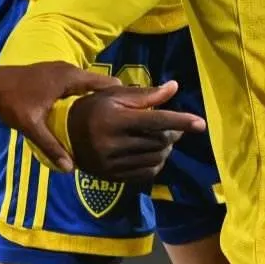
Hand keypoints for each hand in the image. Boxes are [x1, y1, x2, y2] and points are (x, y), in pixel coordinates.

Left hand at [0, 62, 121, 171]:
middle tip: (130, 120)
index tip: (139, 112)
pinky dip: (88, 95)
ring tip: (115, 119)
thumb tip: (70, 168)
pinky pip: (80, 84)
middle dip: (115, 100)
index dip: (124, 96)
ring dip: (101, 98)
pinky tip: (90, 114)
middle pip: (102, 83)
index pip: (107, 83)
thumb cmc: (11, 101)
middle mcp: (69, 70)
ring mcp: (61, 70)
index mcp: (69, 77)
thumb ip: (51, 146)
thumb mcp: (31, 125)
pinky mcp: (54, 75)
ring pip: (90, 83)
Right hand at [68, 80, 205, 182]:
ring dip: (165, 149)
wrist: (63, 134)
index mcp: (115, 119)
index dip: (180, 121)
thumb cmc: (92, 107)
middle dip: (173, 134)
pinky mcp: (112, 176)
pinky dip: (155, 163)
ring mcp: (112, 163)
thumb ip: (146, 94)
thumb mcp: (115, 95)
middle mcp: (113, 144)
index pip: (156, 121)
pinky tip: (152, 153)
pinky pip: (145, 174)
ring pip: (154, 159)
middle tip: (174, 127)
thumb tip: (174, 87)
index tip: (201, 124)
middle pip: (158, 141)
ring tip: (162, 139)